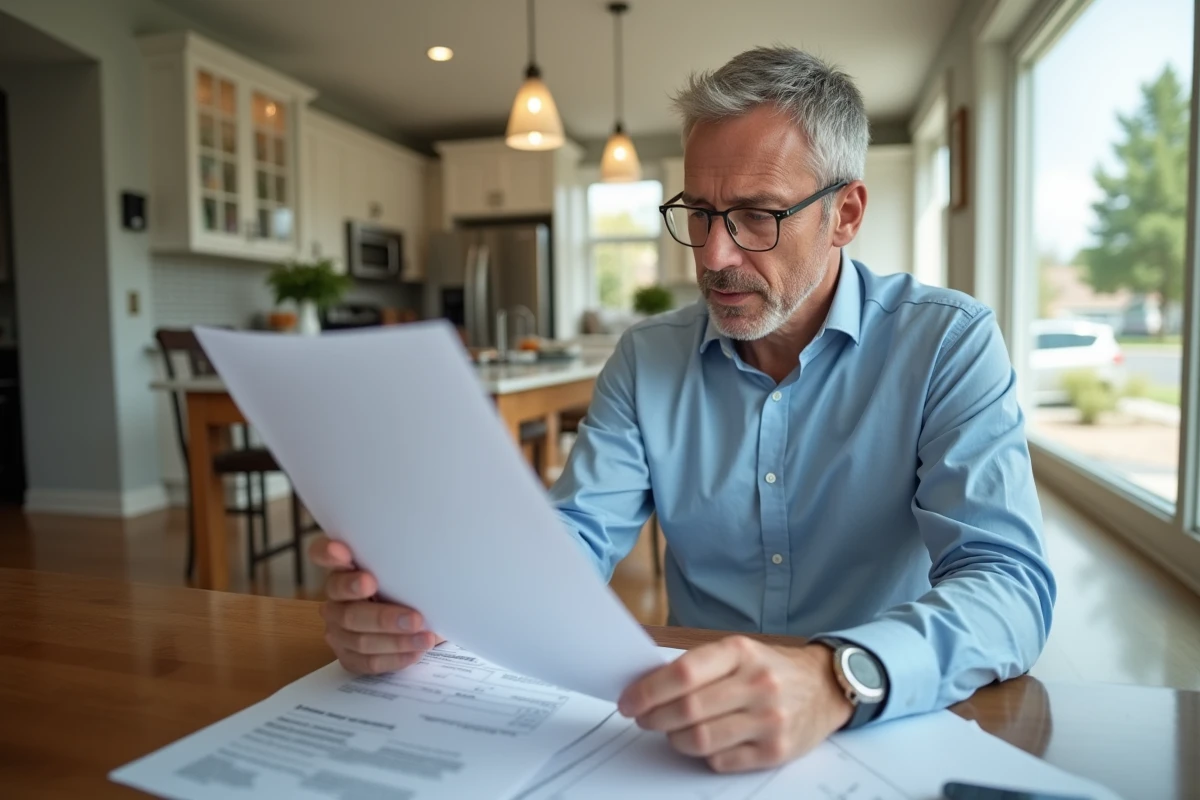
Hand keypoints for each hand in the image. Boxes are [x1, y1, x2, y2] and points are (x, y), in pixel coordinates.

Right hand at [308, 535, 443, 673]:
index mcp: (345, 568)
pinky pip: (368, 661)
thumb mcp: (412, 575)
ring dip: (397, 640)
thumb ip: (406, 568)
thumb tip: (434, 561)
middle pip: (347, 610)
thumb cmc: (412, 589)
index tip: (343, 551)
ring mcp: (338, 629)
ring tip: (426, 637)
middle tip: (415, 618)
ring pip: (360, 639)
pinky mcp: (348, 656)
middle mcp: (336, 599)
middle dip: (382, 617)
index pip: (322, 554)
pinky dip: (395, 658)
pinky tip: (415, 652)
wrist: (420, 622)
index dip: (327, 554)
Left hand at [617, 636, 852, 772]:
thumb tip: (646, 686)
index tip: (628, 701)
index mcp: (741, 652)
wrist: (824, 688)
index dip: (647, 691)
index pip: (683, 674)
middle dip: (654, 717)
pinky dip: (703, 755)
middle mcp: (758, 684)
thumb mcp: (738, 653)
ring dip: (674, 739)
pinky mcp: (776, 751)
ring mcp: (769, 720)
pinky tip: (702, 743)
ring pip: (700, 739)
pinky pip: (721, 760)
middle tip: (642, 719)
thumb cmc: (769, 669)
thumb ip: (698, 667)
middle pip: (688, 709)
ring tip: (670, 732)